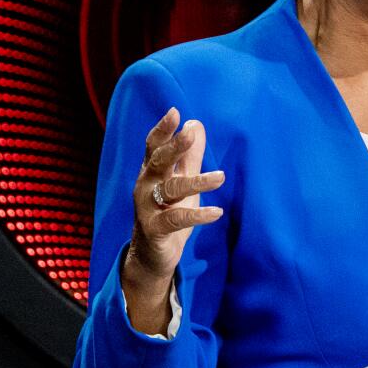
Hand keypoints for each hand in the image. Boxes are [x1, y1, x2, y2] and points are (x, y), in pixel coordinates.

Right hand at [122, 107, 224, 333]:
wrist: (152, 256)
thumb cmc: (168, 212)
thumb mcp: (182, 181)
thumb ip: (190, 155)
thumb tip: (196, 123)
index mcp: (152, 172)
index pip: (154, 146)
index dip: (163, 129)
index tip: (175, 111)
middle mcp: (146, 186)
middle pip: (158, 162)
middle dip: (174, 147)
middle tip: (190, 133)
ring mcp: (148, 208)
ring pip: (171, 190)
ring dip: (197, 182)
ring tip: (221, 177)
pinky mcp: (155, 230)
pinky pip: (176, 219)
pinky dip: (197, 215)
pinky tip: (217, 212)